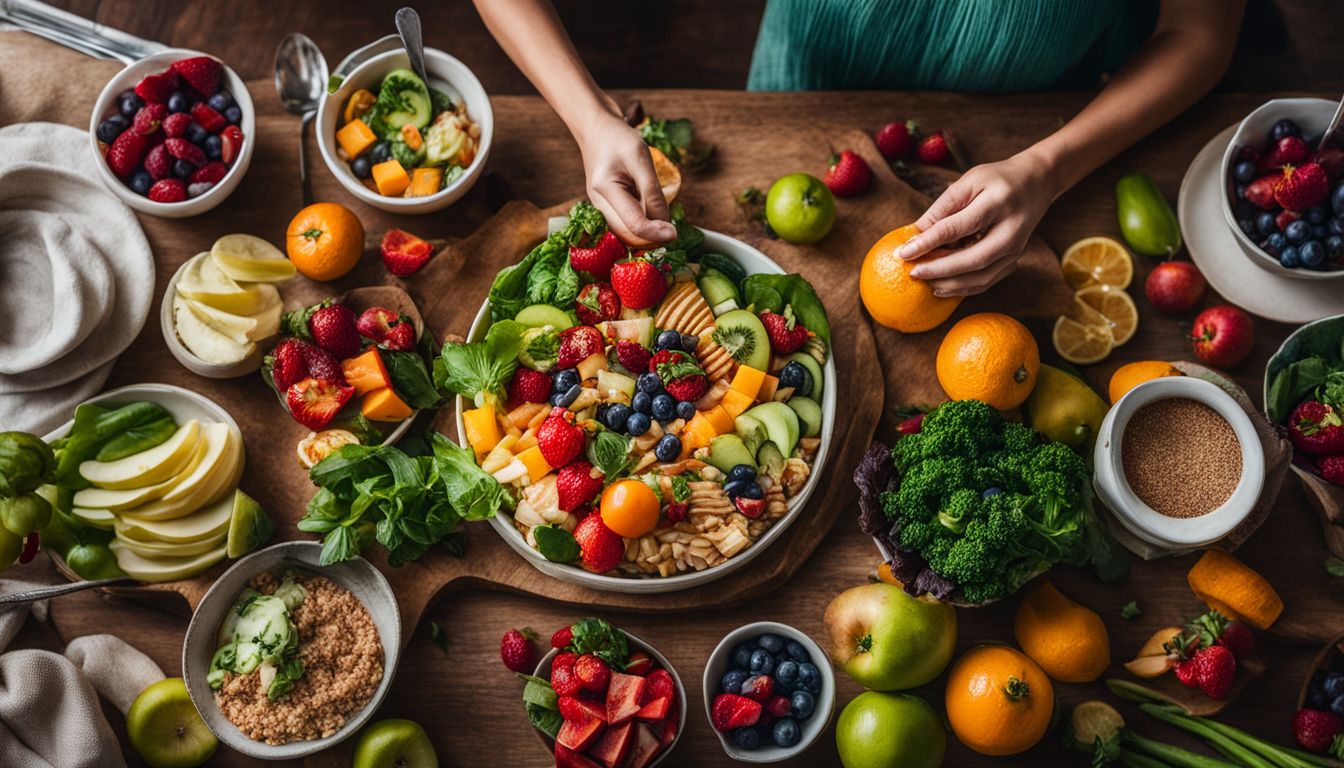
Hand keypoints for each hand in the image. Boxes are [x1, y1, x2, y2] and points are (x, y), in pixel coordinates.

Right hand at [576, 113, 676, 246]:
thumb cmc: (618, 139)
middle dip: (651, 237)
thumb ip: (652, 192)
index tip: (675, 233)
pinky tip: (650, 212)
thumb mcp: (641, 158)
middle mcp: (598, 204)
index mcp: (605, 189)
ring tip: (660, 216)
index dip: (656, 233)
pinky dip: (642, 223)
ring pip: (627, 234)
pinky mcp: (607, 209)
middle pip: (629, 235)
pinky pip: (626, 225)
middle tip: (671, 229)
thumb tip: (665, 224)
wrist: (597, 130)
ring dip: (647, 231)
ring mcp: (601, 209)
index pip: (634, 224)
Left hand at [898, 151, 1058, 296]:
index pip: (956, 227)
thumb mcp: (968, 182)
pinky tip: (941, 286)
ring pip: (982, 277)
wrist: (1036, 183)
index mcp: (998, 203)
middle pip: (972, 259)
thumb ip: (941, 208)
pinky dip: (963, 287)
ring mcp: (1016, 249)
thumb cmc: (996, 179)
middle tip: (912, 273)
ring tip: (924, 280)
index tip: (902, 252)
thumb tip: (914, 235)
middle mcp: (1011, 230)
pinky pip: (987, 281)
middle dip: (939, 270)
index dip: (927, 242)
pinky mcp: (1014, 260)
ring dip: (950, 284)